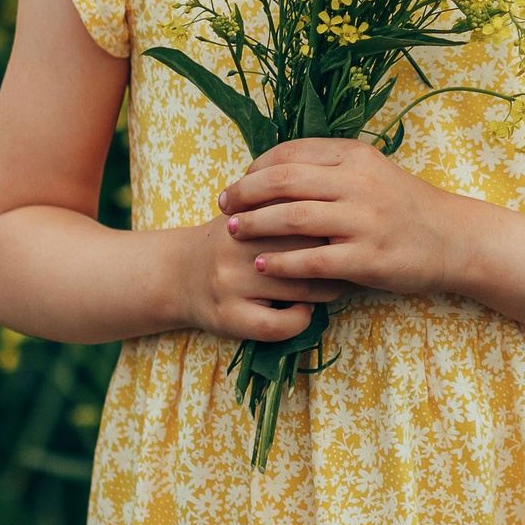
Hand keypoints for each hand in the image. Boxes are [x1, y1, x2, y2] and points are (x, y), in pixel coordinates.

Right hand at [175, 209, 348, 341]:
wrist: (177, 274)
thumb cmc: (229, 239)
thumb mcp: (250, 210)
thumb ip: (286, 201)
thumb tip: (339, 201)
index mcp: (247, 215)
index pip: (304, 213)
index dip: (333, 223)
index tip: (346, 231)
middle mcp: (237, 247)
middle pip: (308, 249)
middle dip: (336, 256)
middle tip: (347, 260)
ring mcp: (231, 283)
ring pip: (301, 288)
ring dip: (327, 290)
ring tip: (332, 285)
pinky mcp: (228, 317)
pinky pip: (279, 324)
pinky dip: (301, 319)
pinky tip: (302, 310)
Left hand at [220, 138, 466, 298]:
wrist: (453, 239)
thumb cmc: (405, 206)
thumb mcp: (372, 172)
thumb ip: (330, 168)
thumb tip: (275, 171)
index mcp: (356, 156)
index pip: (292, 152)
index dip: (257, 167)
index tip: (239, 182)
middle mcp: (359, 183)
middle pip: (285, 181)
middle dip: (246, 192)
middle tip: (223, 204)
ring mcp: (365, 221)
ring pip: (293, 218)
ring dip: (256, 225)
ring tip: (233, 232)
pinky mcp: (368, 258)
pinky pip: (313, 260)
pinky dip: (282, 263)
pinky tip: (262, 266)